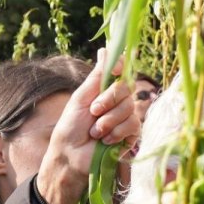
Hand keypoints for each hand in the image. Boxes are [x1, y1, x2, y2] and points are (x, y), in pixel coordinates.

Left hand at [36, 49, 137, 203]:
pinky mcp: (131, 135)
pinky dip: (116, 132)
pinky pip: (133, 125)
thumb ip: (97, 76)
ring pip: (129, 108)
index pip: (122, 70)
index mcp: (105, 89)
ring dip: (109, 121)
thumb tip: (104, 49)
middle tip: (93, 112)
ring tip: (95, 132)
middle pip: (126, 88)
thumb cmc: (71, 126)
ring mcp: (126, 117)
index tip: (114, 71)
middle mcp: (118, 100)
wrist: (71, 155)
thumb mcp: (81, 97)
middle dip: (107, 101)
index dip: (121, 67)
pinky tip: (105, 140)